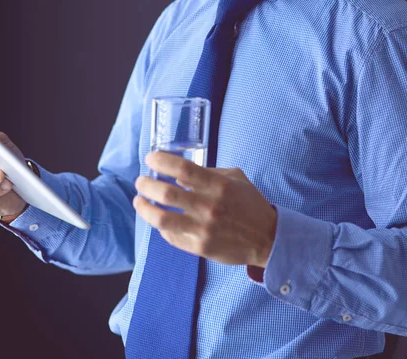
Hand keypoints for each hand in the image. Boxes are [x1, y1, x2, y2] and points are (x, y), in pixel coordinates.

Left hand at [133, 151, 276, 267]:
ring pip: (161, 219)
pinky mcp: (200, 248)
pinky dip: (161, 226)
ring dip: (144, 208)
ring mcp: (203, 229)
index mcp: (219, 186)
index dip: (162, 162)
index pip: (183, 170)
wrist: (267, 238)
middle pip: (166, 193)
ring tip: (139, 201)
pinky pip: (171, 236)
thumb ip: (209, 173)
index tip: (150, 158)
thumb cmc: (250, 204)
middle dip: (146, 185)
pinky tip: (159, 220)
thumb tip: (180, 175)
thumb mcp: (236, 178)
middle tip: (140, 181)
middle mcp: (209, 207)